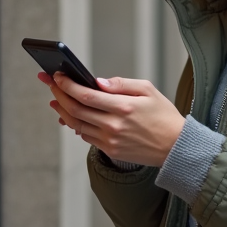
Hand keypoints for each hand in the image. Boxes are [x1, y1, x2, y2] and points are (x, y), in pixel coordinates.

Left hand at [37, 72, 185, 165]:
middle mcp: (114, 126)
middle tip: (50, 84)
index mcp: (123, 107)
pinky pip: (86, 137)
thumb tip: (98, 82)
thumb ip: (121, 84)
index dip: (66, 84)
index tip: (57, 75)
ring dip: (63, 110)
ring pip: (77, 124)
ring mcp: (111, 140)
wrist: (176, 147)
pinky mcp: (111, 151)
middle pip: (75, 109)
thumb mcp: (148, 90)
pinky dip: (76, 124)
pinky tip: (72, 116)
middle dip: (58, 94)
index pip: (85, 94)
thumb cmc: (164, 116)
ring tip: (56, 99)